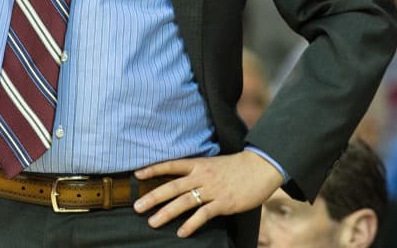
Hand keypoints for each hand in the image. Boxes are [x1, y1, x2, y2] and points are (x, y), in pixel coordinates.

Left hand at [133, 150, 284, 237]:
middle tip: (137, 207)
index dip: (153, 169)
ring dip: (167, 213)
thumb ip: (196, 172)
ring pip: (185, 201)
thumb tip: (180, 181)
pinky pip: (204, 215)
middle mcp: (202, 176)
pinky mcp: (224, 203)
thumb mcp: (212, 164)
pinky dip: (191, 224)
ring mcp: (212, 190)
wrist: (260, 168)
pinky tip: (182, 233)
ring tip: (153, 222)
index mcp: (198, 164)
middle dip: (153, 197)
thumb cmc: (235, 167)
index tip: (137, 175)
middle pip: (173, 186)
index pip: (171, 165)